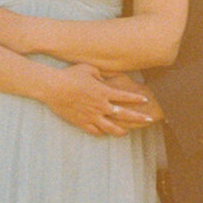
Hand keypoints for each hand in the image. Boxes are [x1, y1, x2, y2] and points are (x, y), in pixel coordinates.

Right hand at [42, 62, 158, 136]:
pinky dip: (101, 133)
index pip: (124, 96)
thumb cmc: (70, 75)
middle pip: (123, 114)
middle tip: (148, 119)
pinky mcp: (81, 122)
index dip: (136, 99)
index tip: (145, 100)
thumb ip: (100, 74)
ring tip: (127, 132)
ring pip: (110, 127)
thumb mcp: (88, 69)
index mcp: (103, 92)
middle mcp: (100, 106)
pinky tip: (104, 133)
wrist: (53, 88)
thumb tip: (105, 78)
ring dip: (120, 130)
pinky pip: (94, 131)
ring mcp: (91, 116)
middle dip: (138, 117)